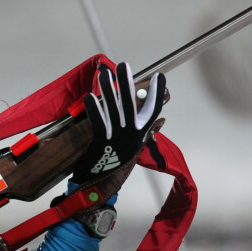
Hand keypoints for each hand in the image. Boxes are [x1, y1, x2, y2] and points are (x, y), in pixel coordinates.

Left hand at [71, 62, 165, 184]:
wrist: (100, 186)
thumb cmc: (116, 164)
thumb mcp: (134, 148)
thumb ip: (147, 132)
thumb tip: (161, 119)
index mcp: (140, 135)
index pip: (153, 110)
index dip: (157, 93)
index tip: (159, 76)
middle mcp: (132, 135)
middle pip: (131, 104)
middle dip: (128, 83)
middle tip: (124, 64)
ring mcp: (117, 139)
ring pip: (113, 109)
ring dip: (109, 90)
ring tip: (104, 73)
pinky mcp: (102, 144)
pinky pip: (98, 123)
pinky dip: (94, 109)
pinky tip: (89, 96)